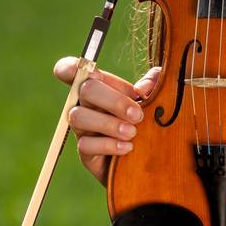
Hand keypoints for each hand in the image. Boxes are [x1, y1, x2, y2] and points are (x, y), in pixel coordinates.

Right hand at [53, 57, 161, 187]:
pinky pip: (85, 145)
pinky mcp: (86, 152)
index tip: (95, 72)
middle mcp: (86, 105)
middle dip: (114, 100)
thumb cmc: (148, 122)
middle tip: (138, 115)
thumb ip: (153, 87)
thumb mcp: (153, 101)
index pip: (73, 70)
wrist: (149, 160)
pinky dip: (109, 145)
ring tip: (133, 132)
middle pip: (84, 89)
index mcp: (100, 87)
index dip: (72, 66)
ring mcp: (83, 128)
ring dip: (109, 123)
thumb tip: (149, 83)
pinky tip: (128, 147)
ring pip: (79, 117)